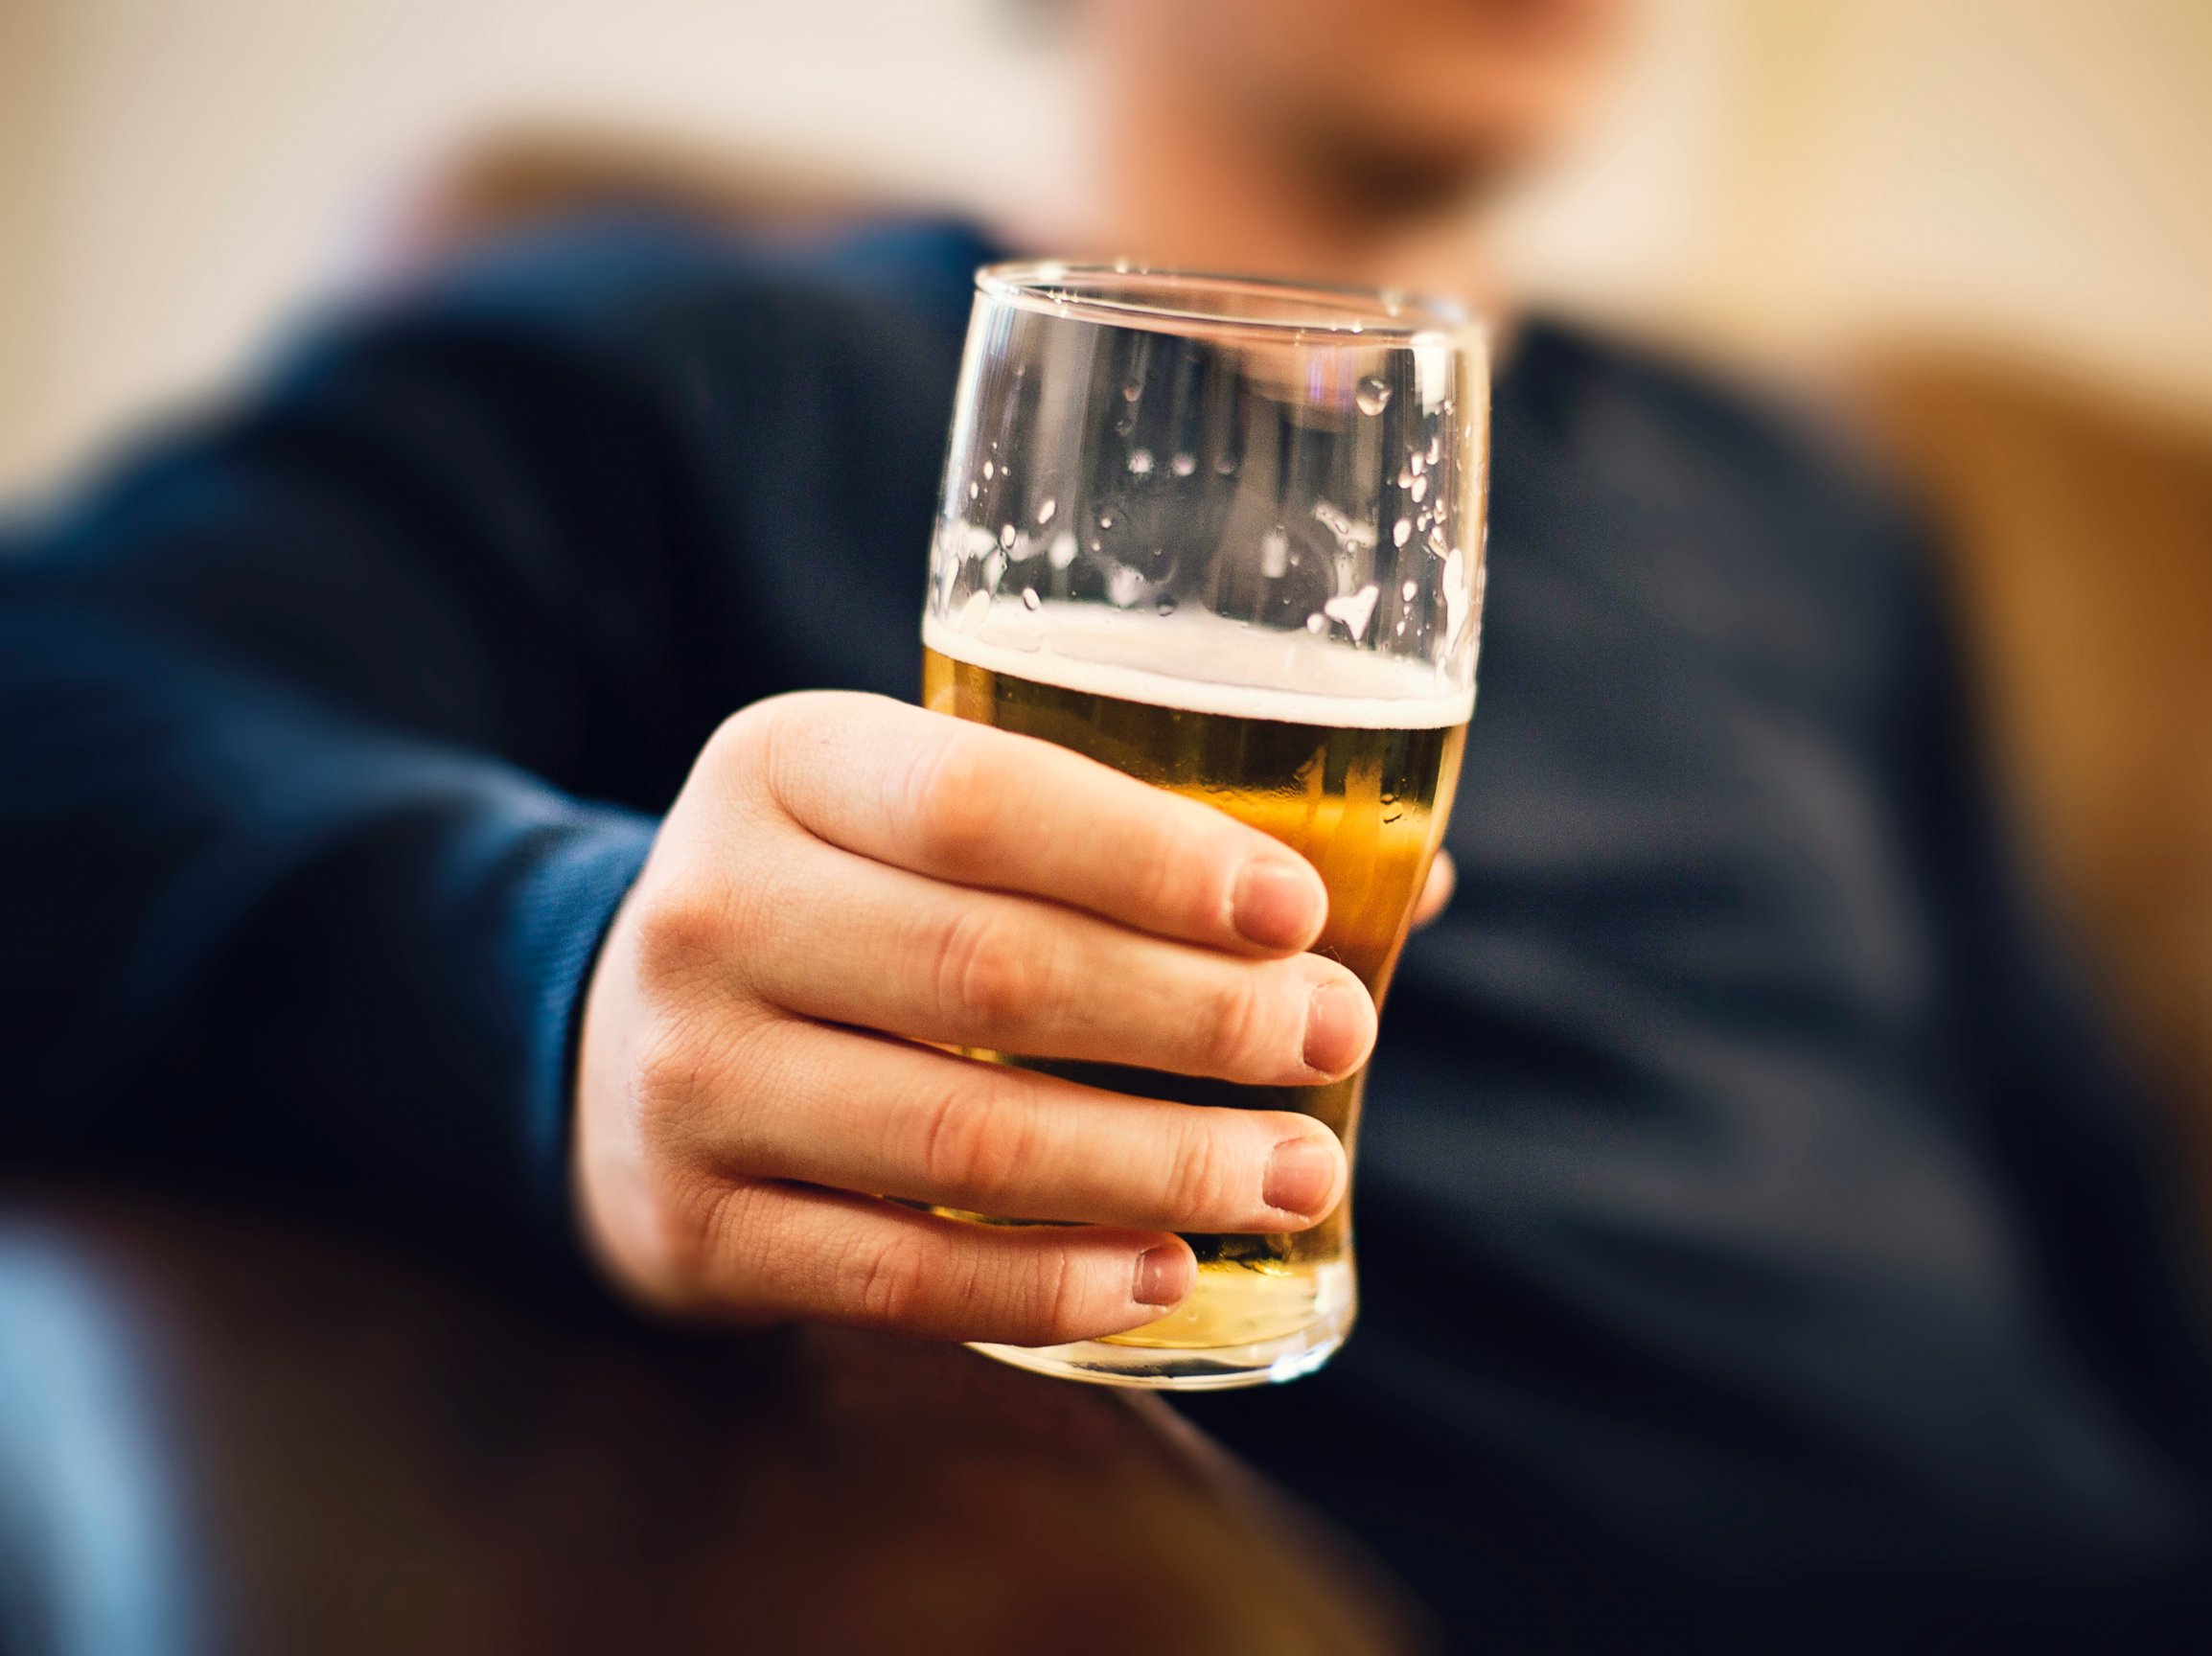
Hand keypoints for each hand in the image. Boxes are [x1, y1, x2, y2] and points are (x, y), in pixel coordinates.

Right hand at [574, 692, 1387, 1346]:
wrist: (610, 1042)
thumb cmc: (846, 908)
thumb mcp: (916, 816)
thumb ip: (1121, 835)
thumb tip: (1415, 885)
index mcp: (786, 764)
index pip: (980, 800)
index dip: (1152, 859)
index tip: (1299, 915)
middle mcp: (712, 908)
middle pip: (991, 969)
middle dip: (1193, 1017)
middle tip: (1330, 1040)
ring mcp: (687, 1077)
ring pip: (961, 1135)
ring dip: (1157, 1163)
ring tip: (1294, 1172)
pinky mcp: (692, 1228)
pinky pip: (899, 1273)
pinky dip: (1050, 1280)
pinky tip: (1165, 1273)